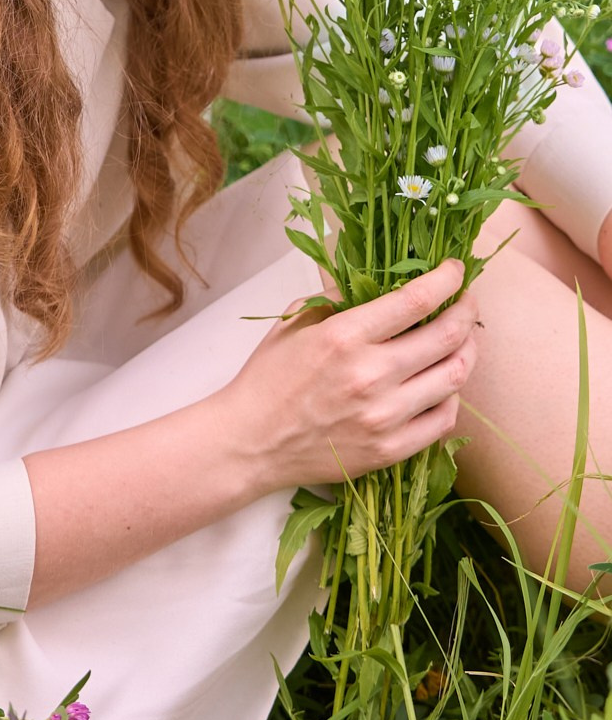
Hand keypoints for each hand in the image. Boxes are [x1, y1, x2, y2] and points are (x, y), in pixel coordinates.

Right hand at [212, 258, 477, 494]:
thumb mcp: (296, 322)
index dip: (446, 279)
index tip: (454, 269)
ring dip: (468, 350)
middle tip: (466, 300)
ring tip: (465, 338)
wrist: (251, 443)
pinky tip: (444, 382)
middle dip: (467, 310)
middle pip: (446, 336)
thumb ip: (338, 296)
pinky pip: (443, 420)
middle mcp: (371, 375)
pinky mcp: (390, 449)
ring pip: (453, 377)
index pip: (415, 300)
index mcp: (345, 336)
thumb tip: (376, 276)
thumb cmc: (269, 378)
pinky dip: (452, 395)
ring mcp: (384, 416)